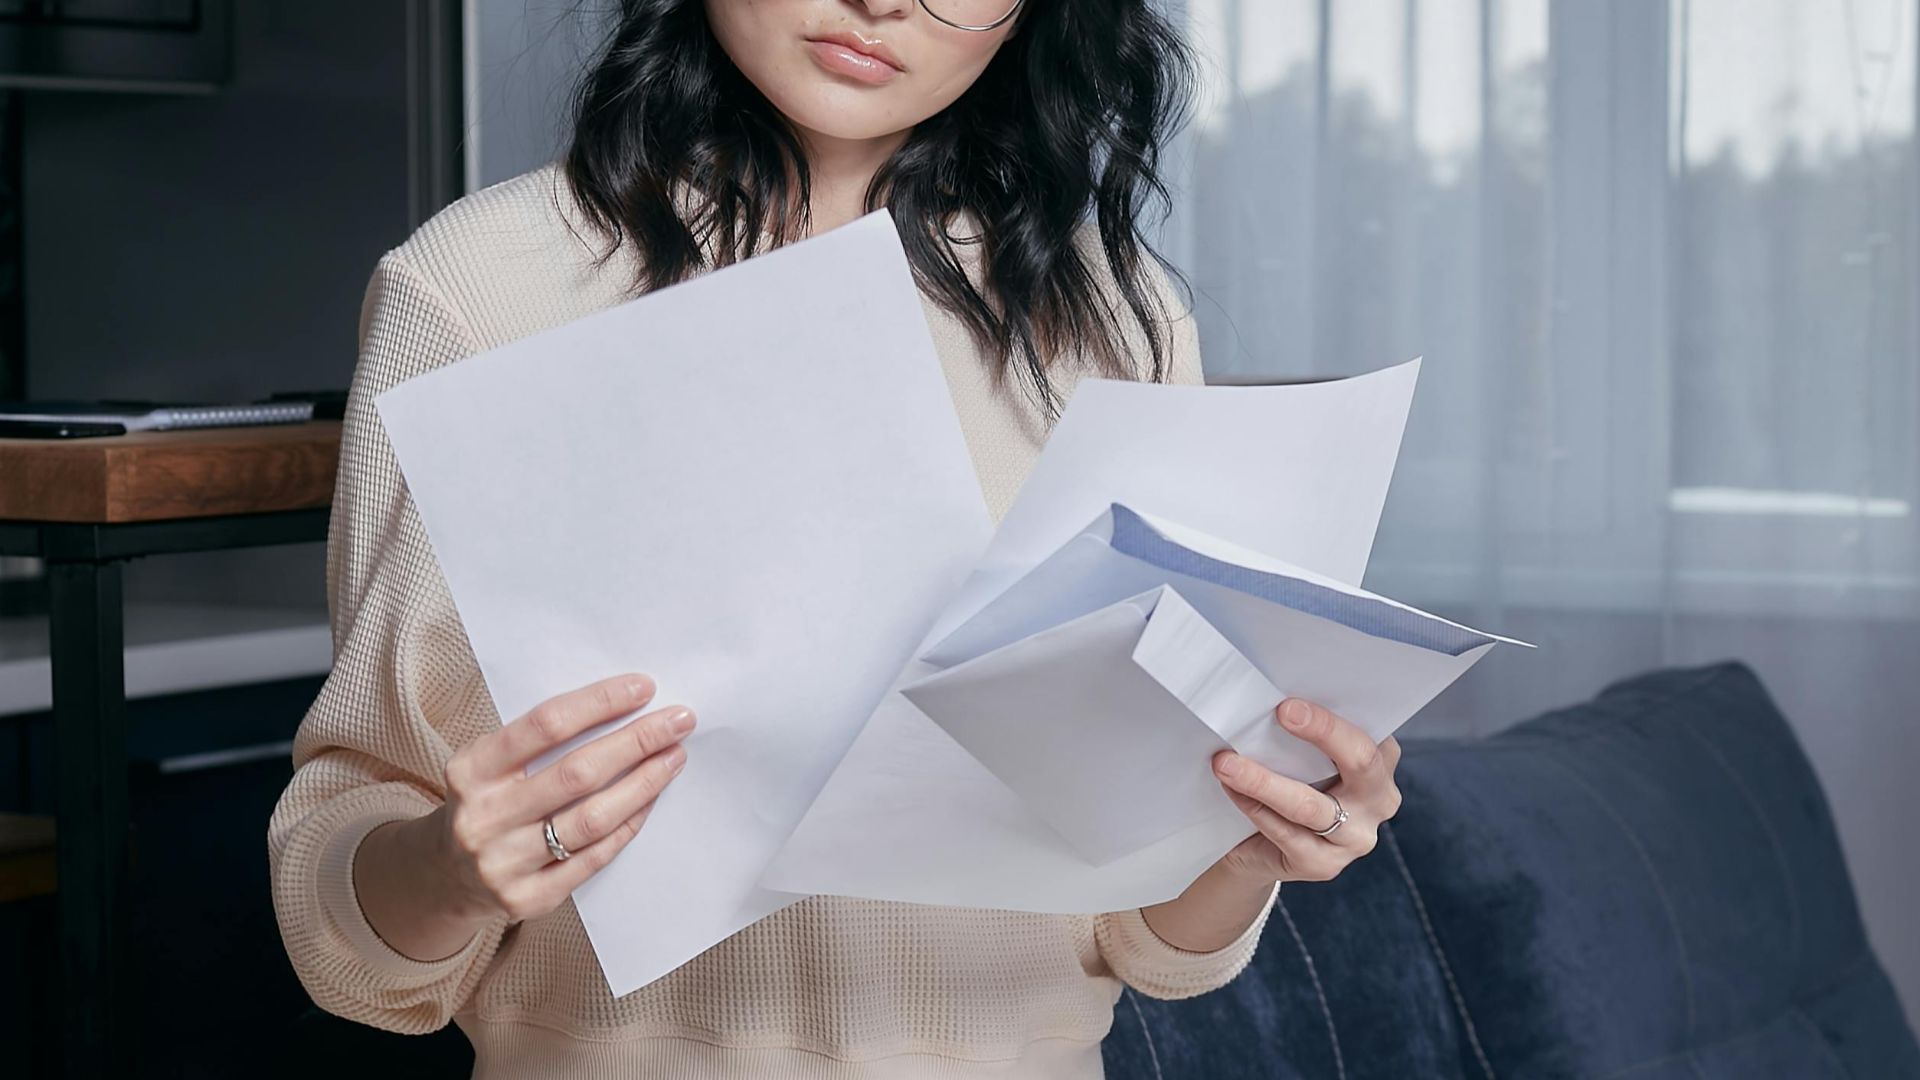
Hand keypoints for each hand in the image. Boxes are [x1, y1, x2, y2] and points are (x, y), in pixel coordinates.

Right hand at [429, 673, 693, 922]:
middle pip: (578, 773)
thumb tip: (623, 707)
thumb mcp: (490, 763)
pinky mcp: (528, 899)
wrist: (447, 874)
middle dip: (638, 742)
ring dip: (643, 785)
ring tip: (674, 758)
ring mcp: (504, 863)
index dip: (600, 703)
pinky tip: (650, 801)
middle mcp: (484, 817)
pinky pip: (594, 858)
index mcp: (471, 769)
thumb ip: (539, 740)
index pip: (546, 724)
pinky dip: (628, 825)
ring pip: (592, 819)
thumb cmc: (487, 800)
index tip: (645, 687)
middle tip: (680, 721)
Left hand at [1210, 698, 1402, 884]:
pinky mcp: (1325, 864)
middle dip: (1322, 732)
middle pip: (1360, 761)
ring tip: (1226, 763)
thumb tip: (1270, 704)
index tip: (1289, 705)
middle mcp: (1380, 799)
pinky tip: (1231, 789)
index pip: (1369, 733)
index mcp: (1382, 761)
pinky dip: (1254, 807)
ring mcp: (1356, 837)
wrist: (1264, 845)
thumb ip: (1306, 733)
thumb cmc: (1290, 782)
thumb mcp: (1306, 754)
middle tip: (1278, 714)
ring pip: (1310, 805)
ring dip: (1263, 780)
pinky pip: (1286, 833)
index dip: (1331, 718)